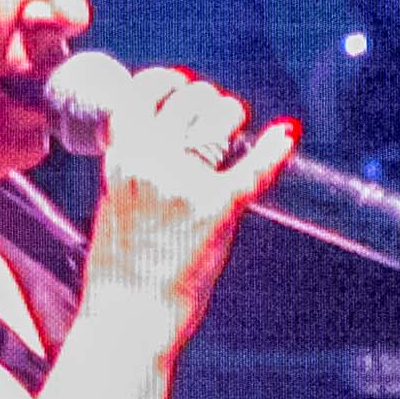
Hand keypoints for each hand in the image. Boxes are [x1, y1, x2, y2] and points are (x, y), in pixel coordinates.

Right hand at [70, 66, 294, 355]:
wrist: (128, 316)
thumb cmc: (120, 271)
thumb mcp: (113, 202)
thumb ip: (135, 167)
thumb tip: (165, 139)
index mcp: (119, 158)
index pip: (143, 94)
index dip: (167, 82)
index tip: (180, 85)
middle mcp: (150, 162)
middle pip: (189, 102)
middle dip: (209, 102)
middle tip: (219, 117)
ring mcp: (184, 184)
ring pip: (219, 123)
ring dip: (232, 117)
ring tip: (237, 127)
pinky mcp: (216, 208)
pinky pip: (253, 169)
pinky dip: (274, 150)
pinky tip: (285, 135)